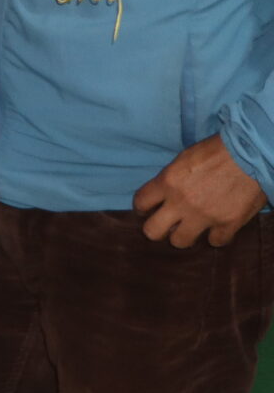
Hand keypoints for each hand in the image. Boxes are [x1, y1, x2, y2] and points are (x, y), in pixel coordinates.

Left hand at [134, 135, 266, 247]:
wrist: (251, 152)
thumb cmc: (217, 150)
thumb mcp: (184, 158)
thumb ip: (170, 179)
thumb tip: (162, 195)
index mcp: (168, 182)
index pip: (140, 203)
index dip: (143, 208)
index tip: (148, 210)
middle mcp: (181, 202)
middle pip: (152, 231)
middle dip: (157, 229)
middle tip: (165, 225)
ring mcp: (204, 216)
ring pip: (180, 241)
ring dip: (184, 236)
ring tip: (191, 228)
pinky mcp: (228, 223)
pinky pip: (215, 242)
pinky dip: (216, 236)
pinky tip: (218, 228)